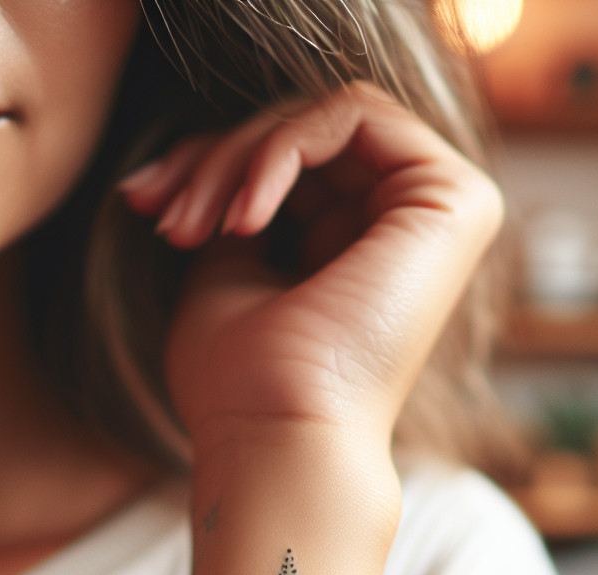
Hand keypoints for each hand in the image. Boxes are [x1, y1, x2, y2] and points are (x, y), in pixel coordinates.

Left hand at [118, 83, 502, 452]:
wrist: (279, 438)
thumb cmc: (245, 383)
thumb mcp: (227, 267)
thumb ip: (240, 201)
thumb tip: (203, 154)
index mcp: (370, 244)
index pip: (289, 160)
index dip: (207, 164)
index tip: (141, 204)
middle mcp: (415, 225)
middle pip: (303, 132)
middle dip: (212, 159)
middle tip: (163, 215)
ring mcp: (443, 209)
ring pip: (322, 117)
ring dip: (236, 157)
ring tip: (194, 225)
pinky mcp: (456, 198)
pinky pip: (353, 114)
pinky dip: (280, 150)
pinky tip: (246, 218)